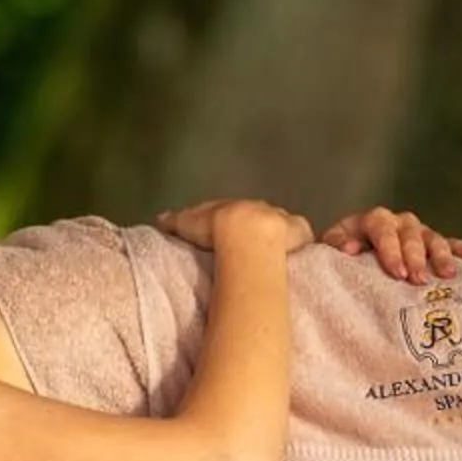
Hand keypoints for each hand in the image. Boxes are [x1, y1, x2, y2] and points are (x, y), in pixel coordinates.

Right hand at [153, 199, 313, 253]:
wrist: (246, 232)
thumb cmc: (214, 227)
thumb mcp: (188, 223)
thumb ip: (176, 220)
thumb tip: (160, 219)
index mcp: (236, 206)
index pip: (232, 212)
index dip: (227, 222)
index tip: (224, 232)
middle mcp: (261, 207)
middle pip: (259, 215)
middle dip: (254, 225)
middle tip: (249, 242)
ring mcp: (283, 219)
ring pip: (282, 225)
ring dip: (278, 235)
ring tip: (273, 251)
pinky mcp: (300, 232)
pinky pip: (301, 237)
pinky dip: (299, 243)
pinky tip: (297, 254)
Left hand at [318, 204, 461, 282]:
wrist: (351, 254)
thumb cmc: (342, 255)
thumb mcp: (331, 248)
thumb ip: (335, 245)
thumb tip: (349, 248)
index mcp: (373, 221)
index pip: (383, 229)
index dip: (390, 250)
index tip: (397, 273)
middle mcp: (399, 223)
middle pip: (411, 235)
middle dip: (416, 257)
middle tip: (419, 280)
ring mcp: (419, 232)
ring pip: (434, 238)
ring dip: (442, 256)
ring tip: (447, 276)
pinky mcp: (434, 243)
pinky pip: (454, 244)